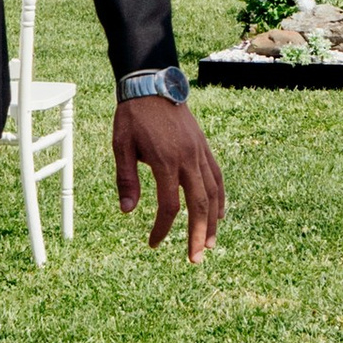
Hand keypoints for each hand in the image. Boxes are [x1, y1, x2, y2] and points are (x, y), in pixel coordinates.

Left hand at [114, 94, 225, 262]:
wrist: (153, 83)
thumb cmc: (133, 115)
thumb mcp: (121, 146)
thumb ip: (126, 179)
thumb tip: (128, 211)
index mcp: (165, 160)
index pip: (169, 206)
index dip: (162, 229)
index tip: (153, 243)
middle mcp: (187, 159)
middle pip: (199, 205)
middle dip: (198, 235)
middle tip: (195, 259)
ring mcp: (199, 153)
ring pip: (213, 194)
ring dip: (214, 222)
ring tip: (210, 246)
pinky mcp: (204, 148)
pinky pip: (217, 178)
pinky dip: (221, 199)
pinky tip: (220, 215)